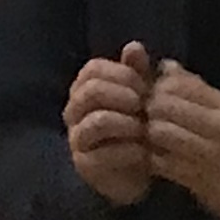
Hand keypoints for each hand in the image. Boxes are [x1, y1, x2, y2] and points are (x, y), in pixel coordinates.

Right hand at [66, 45, 154, 207]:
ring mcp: (77, 140)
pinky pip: (104, 154)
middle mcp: (75, 113)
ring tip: (145, 129)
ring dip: (127, 123)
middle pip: (91, 91)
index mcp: (84, 90)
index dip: (121, 73)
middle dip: (123, 96)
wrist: (137, 173)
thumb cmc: (137, 129)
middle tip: (144, 106)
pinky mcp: (86, 166)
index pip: (93, 69)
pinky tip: (145, 152)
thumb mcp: (141, 97)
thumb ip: (137, 72)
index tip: (144, 85)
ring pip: (97, 121)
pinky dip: (129, 151)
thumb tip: (133, 46)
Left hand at [144, 62, 219, 219]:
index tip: (153, 97)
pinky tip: (155, 160)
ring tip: (150, 140)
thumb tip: (166, 65)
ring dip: (148, 135)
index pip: (178, 83)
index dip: (157, 88)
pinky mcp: (196, 179)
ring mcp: (210, 154)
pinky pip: (159, 161)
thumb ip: (193, 88)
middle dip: (148, 111)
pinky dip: (151, 159)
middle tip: (146, 119)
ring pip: (159, 131)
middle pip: (164, 104)